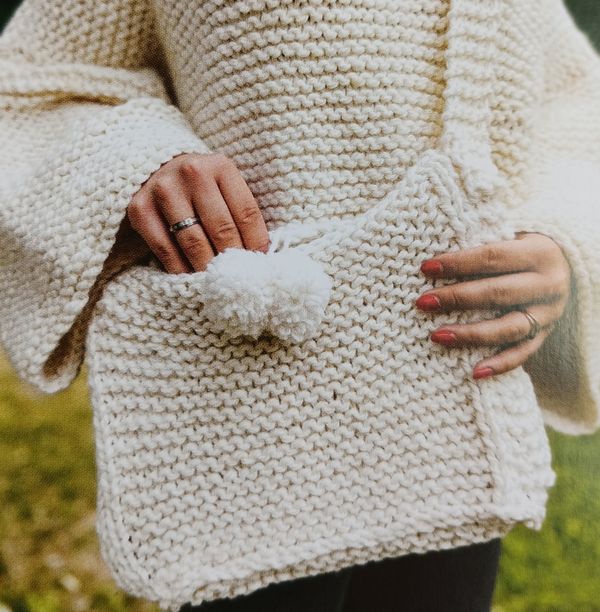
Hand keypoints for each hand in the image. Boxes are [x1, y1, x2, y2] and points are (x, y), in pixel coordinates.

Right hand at [126, 152, 269, 272]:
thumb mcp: (224, 186)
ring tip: (218, 282)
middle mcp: (192, 173)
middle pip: (221, 230)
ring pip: (194, 243)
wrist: (154, 168)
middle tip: (239, 278)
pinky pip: (165, 249)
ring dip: (208, 268)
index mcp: (220, 166)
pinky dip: (180, 269)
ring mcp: (163, 190)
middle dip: (233, 260)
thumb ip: (240, 212)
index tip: (259, 262)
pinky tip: (191, 278)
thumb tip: (259, 254)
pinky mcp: (140, 209)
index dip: (256, 243)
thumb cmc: (201, 186)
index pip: (246, 213)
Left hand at [415, 232, 572, 378]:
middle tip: (423, 302)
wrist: (564, 268)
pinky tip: (474, 372)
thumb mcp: (508, 237)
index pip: (493, 257)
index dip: (458, 263)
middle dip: (457, 298)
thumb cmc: (518, 250)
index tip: (426, 268)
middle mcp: (548, 284)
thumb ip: (479, 243)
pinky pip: (522, 354)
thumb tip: (433, 260)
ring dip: (470, 334)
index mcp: (539, 252)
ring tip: (436, 336)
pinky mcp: (544, 336)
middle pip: (497, 293)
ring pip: (508, 328)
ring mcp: (548, 314)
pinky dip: (499, 365)